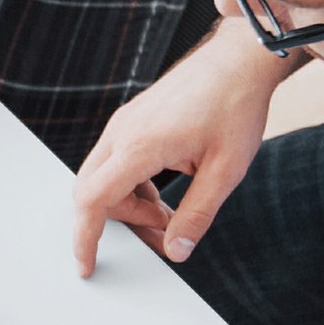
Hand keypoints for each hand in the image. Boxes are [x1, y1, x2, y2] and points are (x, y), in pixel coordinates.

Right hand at [70, 17, 294, 276]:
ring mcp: (124, 124)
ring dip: (129, 204)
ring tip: (168, 215)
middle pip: (93, 192)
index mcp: (140, 145)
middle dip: (119, 222)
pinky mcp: (132, 120)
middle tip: (159, 234)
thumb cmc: (235, 106)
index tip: (86, 265)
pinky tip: (163, 192)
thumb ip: (197, 215)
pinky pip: (116, 162)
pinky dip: (132, 185)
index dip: (84, 238)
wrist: (239, 60)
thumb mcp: (225, 170)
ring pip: (104, 178)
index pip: (93, 200)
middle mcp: (123, 132)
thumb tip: (177, 251)